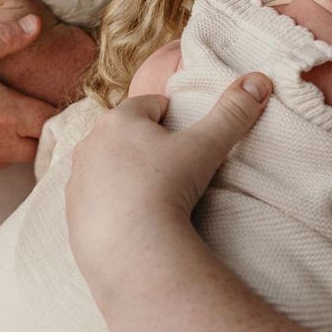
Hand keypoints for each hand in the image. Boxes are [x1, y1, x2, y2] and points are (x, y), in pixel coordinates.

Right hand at [0, 13, 59, 177]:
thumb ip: (3, 36)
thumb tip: (36, 25)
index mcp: (5, 115)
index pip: (52, 120)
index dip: (60, 108)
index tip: (57, 95)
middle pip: (37, 145)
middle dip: (39, 128)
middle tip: (33, 106)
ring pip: (11, 157)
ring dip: (13, 139)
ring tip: (2, 115)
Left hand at [66, 74, 270, 281]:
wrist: (130, 252)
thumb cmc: (167, 189)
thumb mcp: (206, 147)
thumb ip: (232, 112)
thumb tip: (260, 79)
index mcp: (119, 119)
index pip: (151, 105)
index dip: (174, 120)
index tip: (187, 143)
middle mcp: (90, 143)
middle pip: (126, 134)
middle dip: (148, 146)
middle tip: (174, 172)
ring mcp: (77, 179)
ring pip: (107, 166)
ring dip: (126, 175)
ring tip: (154, 199)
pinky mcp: (71, 213)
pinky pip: (95, 200)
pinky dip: (112, 205)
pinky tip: (133, 222)